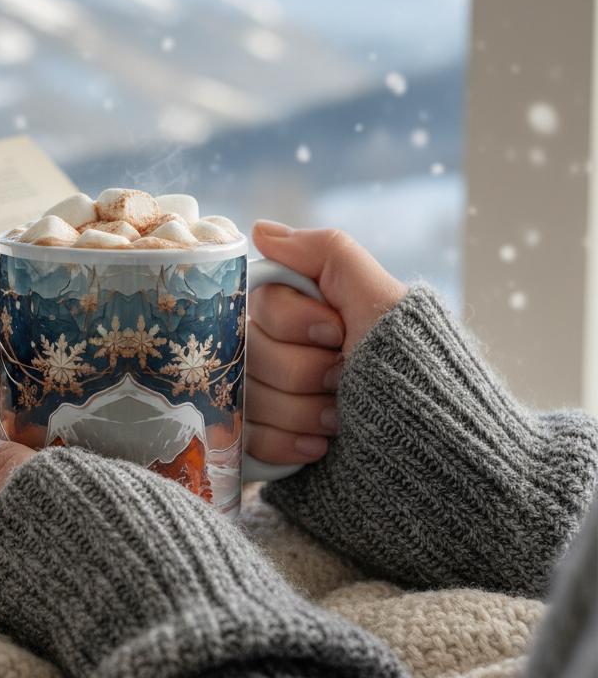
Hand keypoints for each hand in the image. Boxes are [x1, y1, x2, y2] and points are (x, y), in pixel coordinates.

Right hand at [246, 222, 407, 465]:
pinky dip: (287, 444)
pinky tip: (321, 447)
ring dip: (303, 412)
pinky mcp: (266, 443)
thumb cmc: (414, 367)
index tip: (337, 333)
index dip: (295, 321)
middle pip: (251, 354)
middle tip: (344, 379)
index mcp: (301, 315)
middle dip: (306, 371)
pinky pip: (247, 440)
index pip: (260, 304)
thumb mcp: (379, 299)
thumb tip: (261, 231)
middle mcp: (280, 353)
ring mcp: (270, 400)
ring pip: (248, 398)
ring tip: (341, 419)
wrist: (431, 446)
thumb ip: (325, 253)